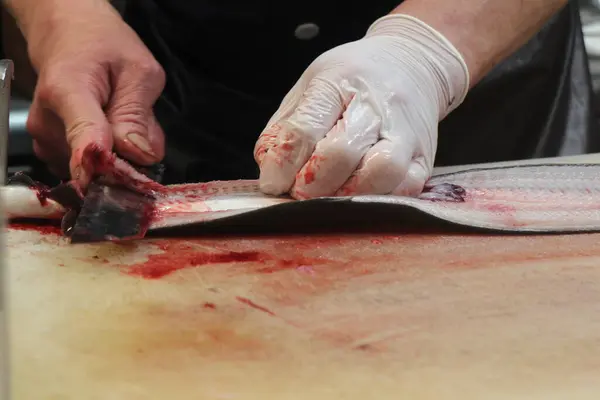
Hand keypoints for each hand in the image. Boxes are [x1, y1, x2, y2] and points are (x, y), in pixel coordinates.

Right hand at [24, 0, 165, 189]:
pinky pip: (88, 168)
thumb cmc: (104, 47)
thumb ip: (138, 114)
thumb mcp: (138, 70)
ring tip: (122, 118)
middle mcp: (47, 122)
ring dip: (120, 154)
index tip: (121, 180)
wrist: (70, 36)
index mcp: (68, 92)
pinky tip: (110, 130)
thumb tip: (141, 155)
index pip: (85, 141)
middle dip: (130, 154)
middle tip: (140, 123)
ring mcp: (45, 140)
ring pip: (96, 168)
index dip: (106, 167)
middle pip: (97, 163)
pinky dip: (107, 156)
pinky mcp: (50, 151)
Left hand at [254, 14, 469, 199]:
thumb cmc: (350, 82)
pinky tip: (360, 194)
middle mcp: (376, 105)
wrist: (411, 64)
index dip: (283, 164)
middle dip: (313, 183)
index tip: (273, 183)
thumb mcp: (309, 89)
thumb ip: (286, 131)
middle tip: (301, 192)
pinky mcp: (425, 158)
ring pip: (382, 173)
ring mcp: (406, 132)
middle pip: (342, 152)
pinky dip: (378, 199)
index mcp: (338, 81)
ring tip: (332, 195)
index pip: (305, 127)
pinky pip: (406, 188)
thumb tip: (272, 177)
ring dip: (349, 194)